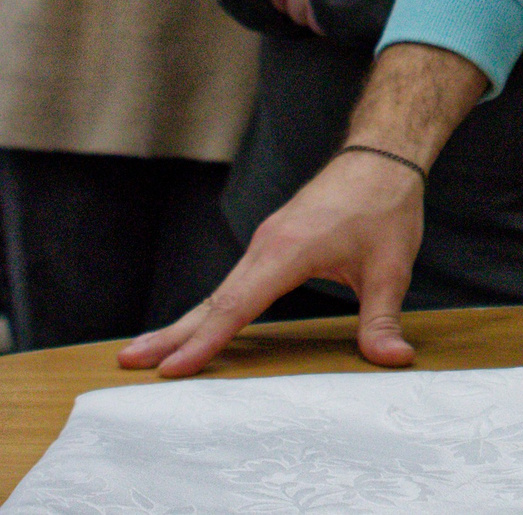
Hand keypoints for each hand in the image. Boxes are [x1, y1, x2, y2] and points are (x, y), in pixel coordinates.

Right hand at [120, 43, 485, 376]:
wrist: (382, 155)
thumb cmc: (386, 206)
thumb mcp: (391, 267)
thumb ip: (383, 318)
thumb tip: (394, 358)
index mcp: (287, 251)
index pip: (237, 306)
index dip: (205, 342)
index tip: (172, 368)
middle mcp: (266, 245)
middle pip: (212, 299)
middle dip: (171, 333)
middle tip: (128, 362)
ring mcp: (266, 242)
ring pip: (220, 290)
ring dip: (186, 322)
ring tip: (148, 352)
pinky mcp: (273, 241)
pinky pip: (235, 281)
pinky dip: (211, 307)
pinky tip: (200, 326)